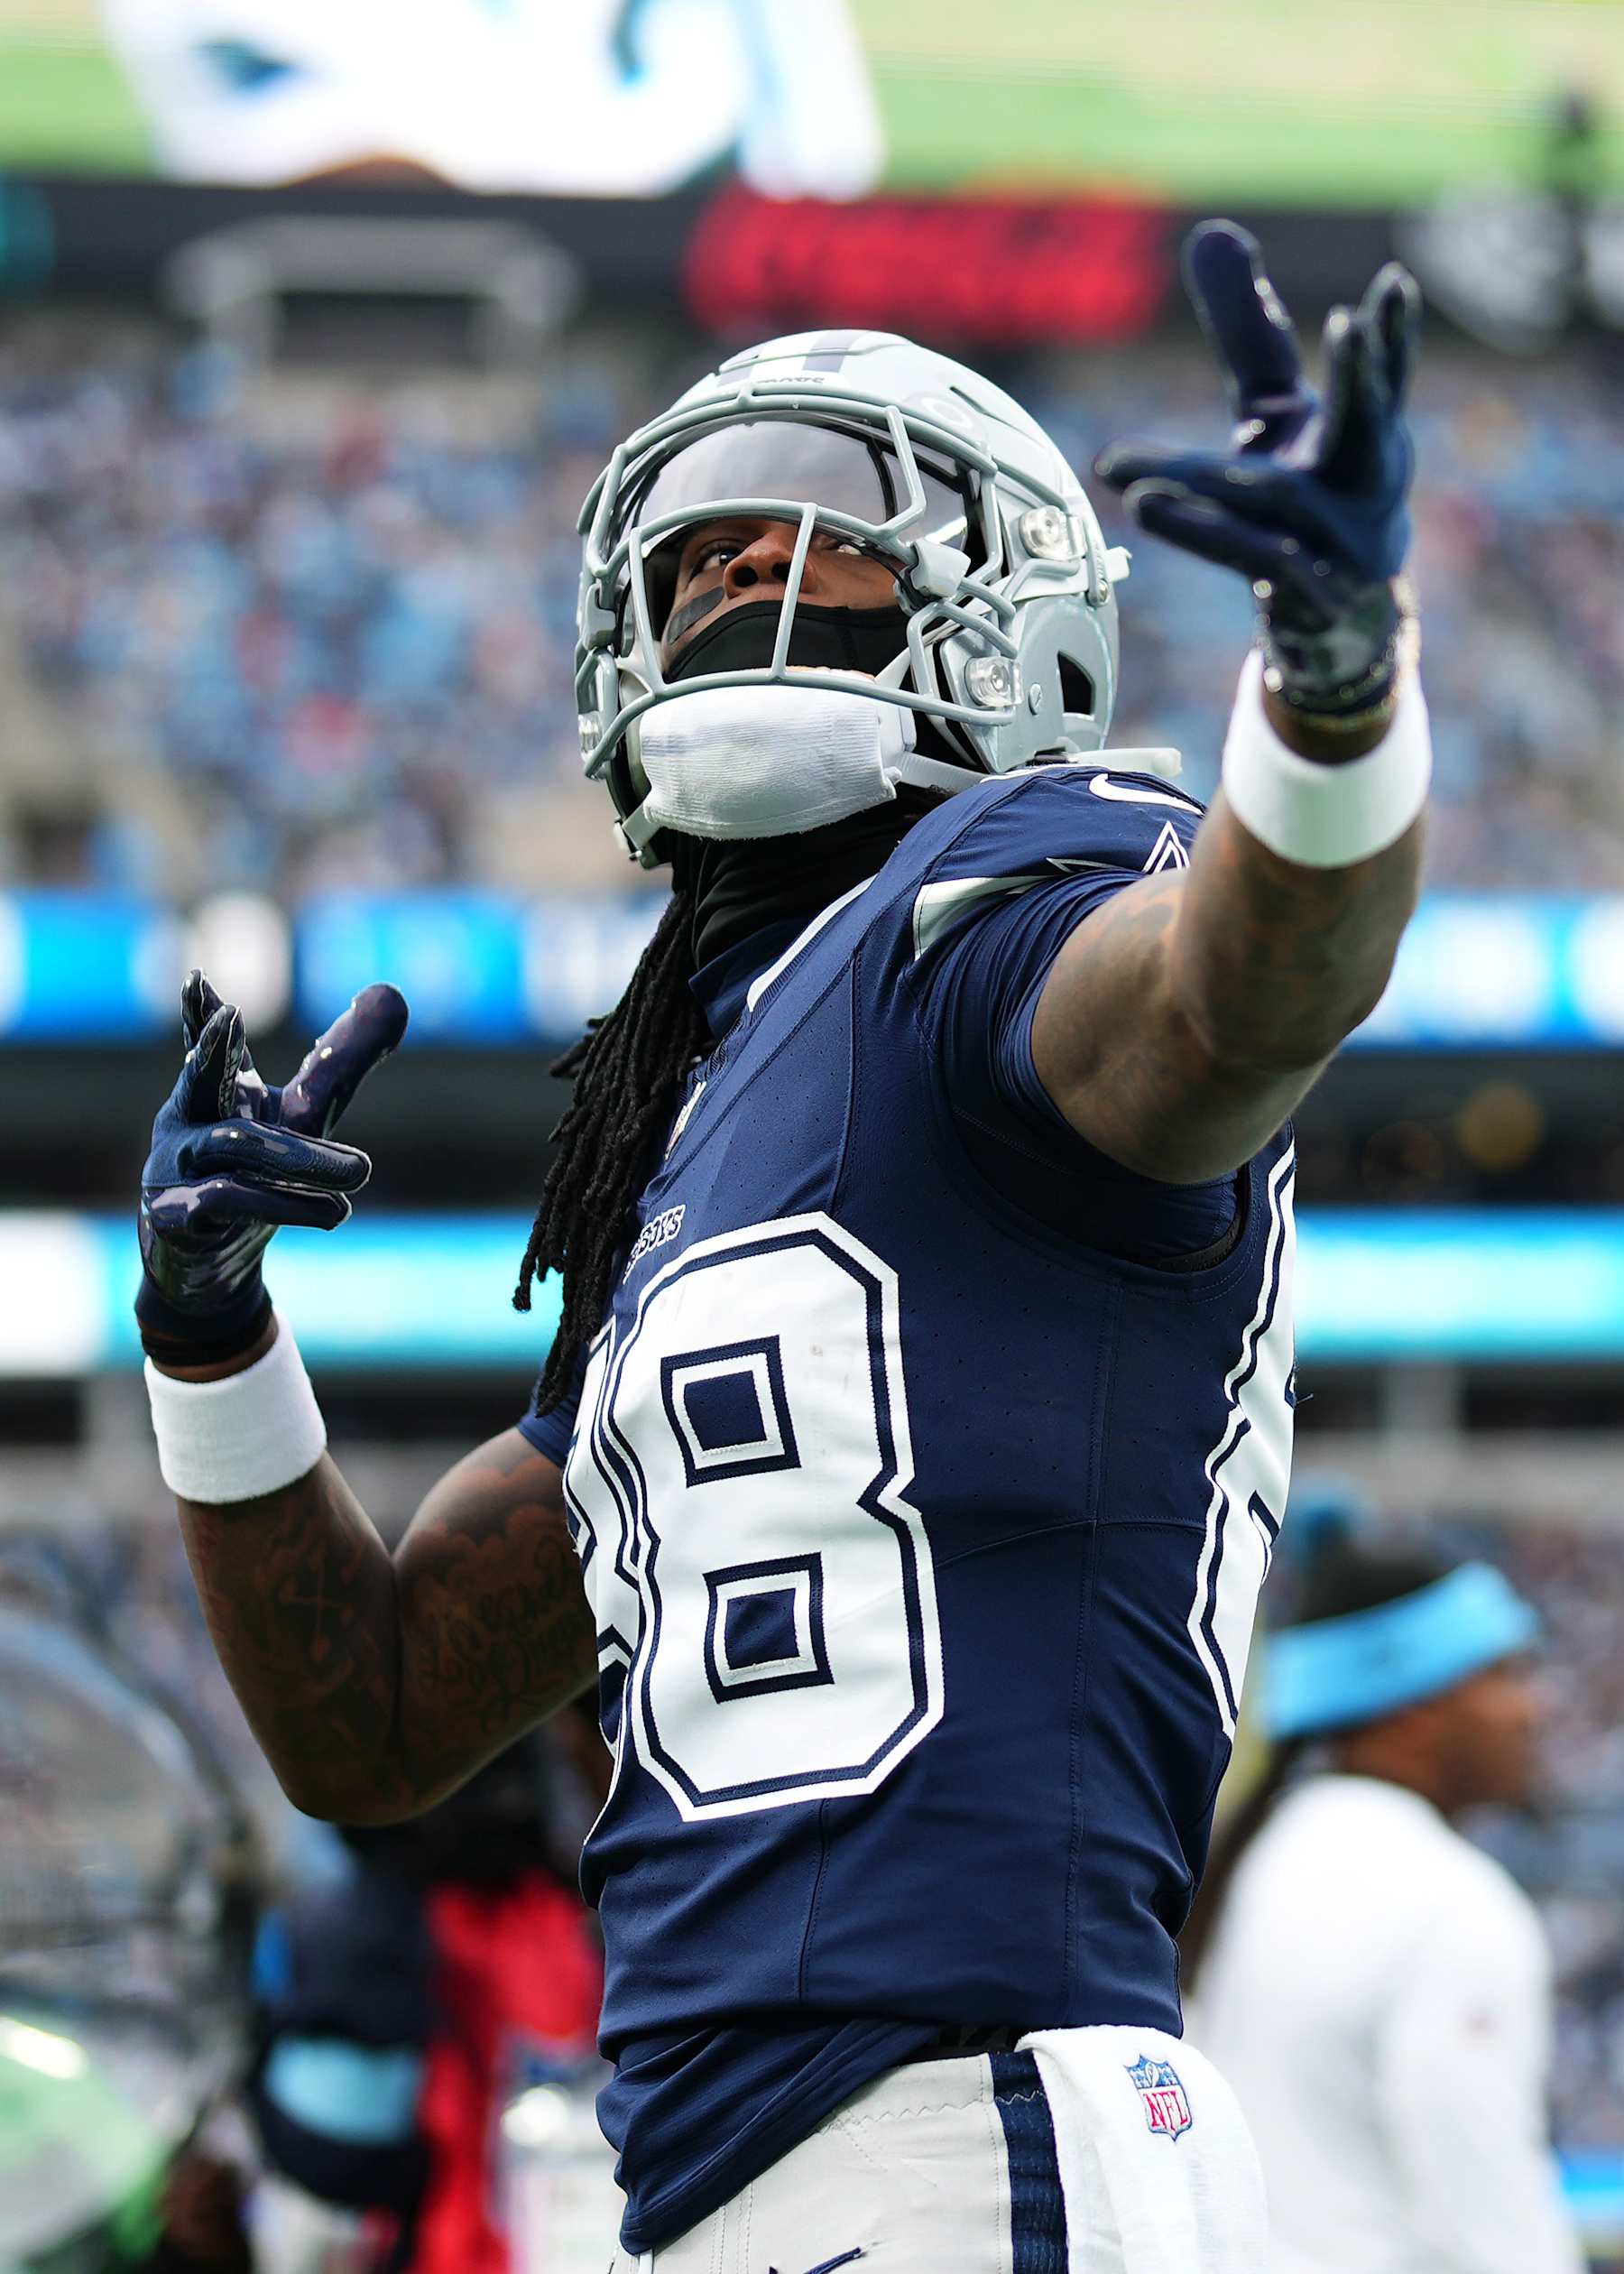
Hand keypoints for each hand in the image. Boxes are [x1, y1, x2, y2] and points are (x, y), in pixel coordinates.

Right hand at [137, 970, 407, 1365]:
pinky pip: (228, 1201)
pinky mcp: (176, 1219)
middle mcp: (187, 1124)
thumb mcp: (299, 1116)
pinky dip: (283, 1203)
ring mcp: (175, 1170)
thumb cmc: (253, 1175)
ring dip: (303, 1159)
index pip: (211, 1048)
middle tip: (230, 1013)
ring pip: (238, 1147)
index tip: (197, 980)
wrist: (209, 1269)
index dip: (203, 1016)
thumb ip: (338, 1062)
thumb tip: (390, 992)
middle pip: (205, 1080)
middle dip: (214, 1048)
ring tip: (362, 1172)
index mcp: (213, 1093)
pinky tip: (335, 1214)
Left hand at [1096, 218, 1420, 723]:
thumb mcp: (1276, 409)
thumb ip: (1249, 328)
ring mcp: (1335, 548)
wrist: (1338, 619)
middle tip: (1353, 323)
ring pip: (1270, 503)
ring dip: (1211, 483)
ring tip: (1138, 471)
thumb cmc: (1308, 493)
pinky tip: (1142, 502)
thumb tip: (1213, 231)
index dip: (1393, 334)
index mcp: (1366, 434)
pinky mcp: (1297, 592)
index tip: (1394, 287)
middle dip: (1365, 376)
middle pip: (1366, 426)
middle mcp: (1363, 487)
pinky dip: (1196, 528)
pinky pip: (1242, 556)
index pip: (1385, 375)